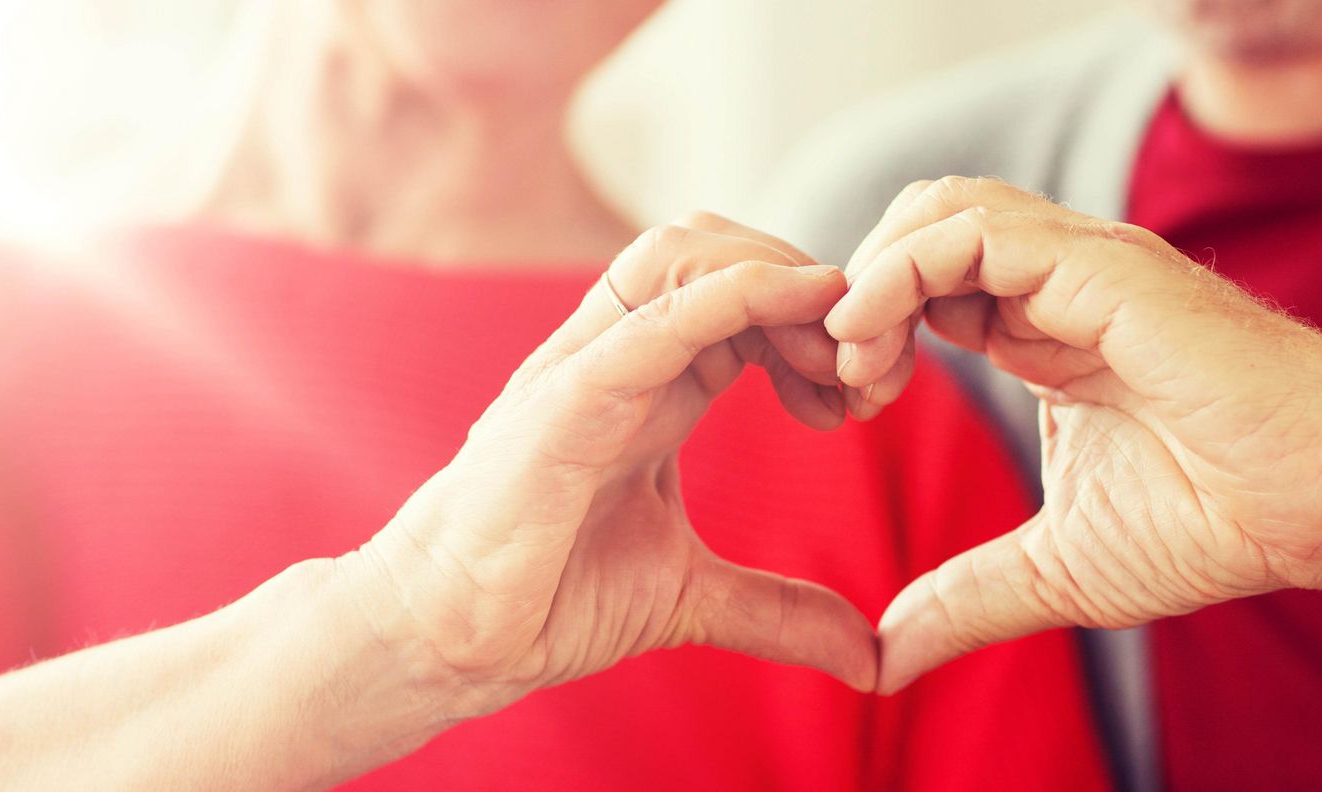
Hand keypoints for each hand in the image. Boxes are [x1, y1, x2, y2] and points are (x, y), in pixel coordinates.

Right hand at [346, 214, 876, 720]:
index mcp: (653, 380)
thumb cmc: (548, 596)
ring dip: (780, 278)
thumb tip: (869, 657)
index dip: (818, 319)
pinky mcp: (563, 398)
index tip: (868, 391)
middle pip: (721, 246)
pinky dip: (733, 294)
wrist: (452, 638)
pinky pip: (652, 316)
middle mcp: (620, 353)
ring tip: (835, 356)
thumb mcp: (692, 596)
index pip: (745, 291)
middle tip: (867, 371)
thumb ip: (780, 610)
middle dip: (811, 286)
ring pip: (684, 251)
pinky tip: (796, 305)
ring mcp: (587, 364)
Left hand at [827, 177, 1321, 692]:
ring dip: (873, 273)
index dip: (869, 328)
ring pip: (940, 208)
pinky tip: (879, 339)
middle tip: (842, 378)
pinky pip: (977, 231)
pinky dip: (904, 270)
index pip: (925, 282)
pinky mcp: (1106, 269)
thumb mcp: (1057, 570)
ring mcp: (1083, 267)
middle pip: (921, 225)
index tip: (846, 404)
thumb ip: (966, 599)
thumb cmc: (1221, 521)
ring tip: (853, 357)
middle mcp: (1057, 285)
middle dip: (858, 290)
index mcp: (1042, 331)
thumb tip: (884, 658)